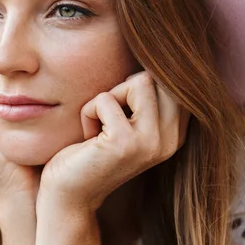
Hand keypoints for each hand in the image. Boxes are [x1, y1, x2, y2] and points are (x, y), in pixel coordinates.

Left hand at [38, 71, 189, 211]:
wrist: (68, 194)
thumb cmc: (91, 150)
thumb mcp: (127, 120)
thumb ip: (146, 96)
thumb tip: (154, 50)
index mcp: (176, 133)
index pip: (173, 81)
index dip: (139, 85)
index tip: (121, 110)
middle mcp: (172, 140)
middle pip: (158, 77)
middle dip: (125, 87)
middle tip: (108, 118)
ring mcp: (152, 142)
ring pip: (140, 81)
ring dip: (108, 98)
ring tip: (100, 127)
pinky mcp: (125, 143)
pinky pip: (105, 99)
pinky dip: (89, 112)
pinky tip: (88, 138)